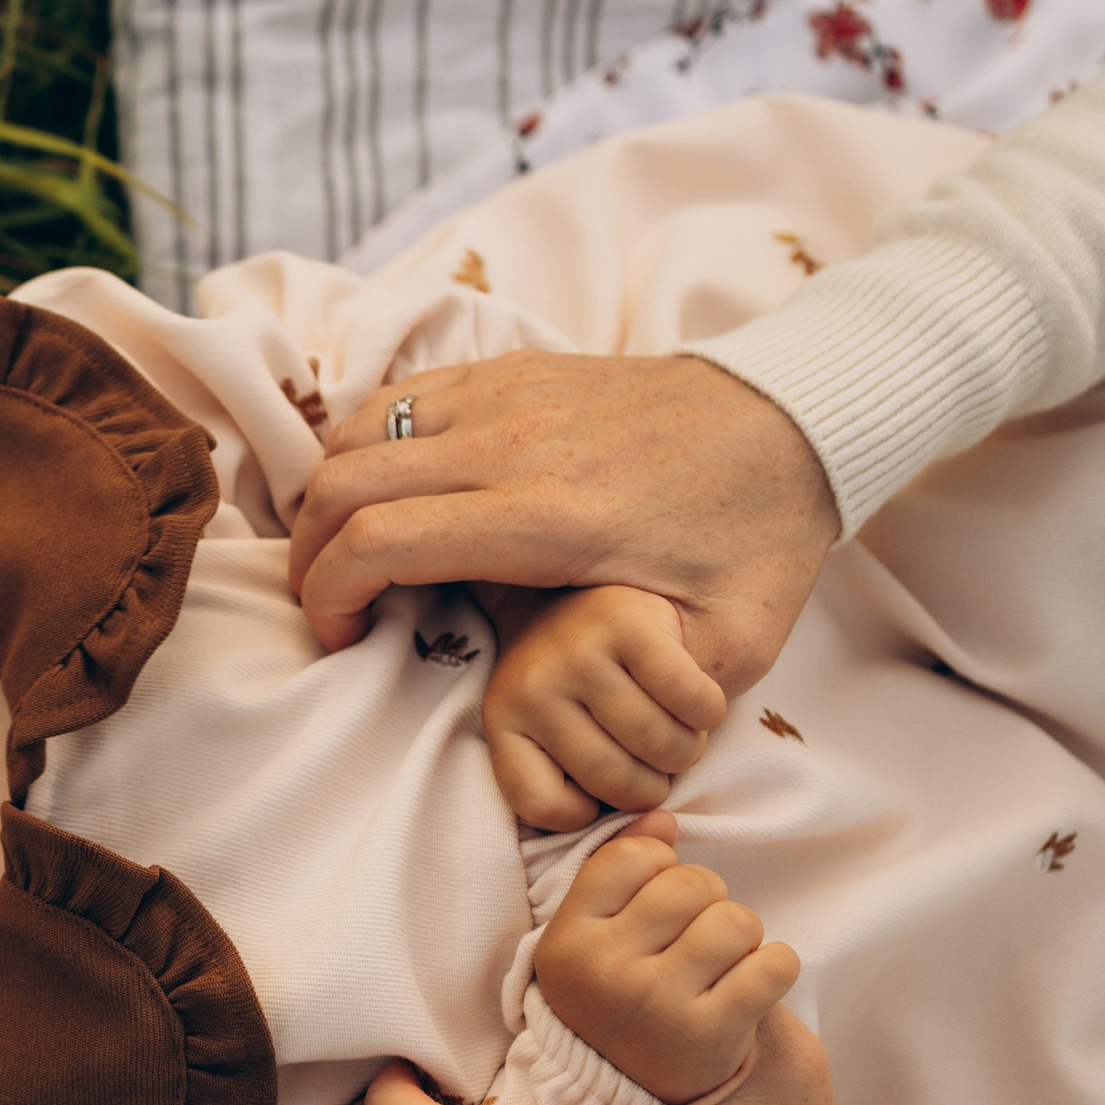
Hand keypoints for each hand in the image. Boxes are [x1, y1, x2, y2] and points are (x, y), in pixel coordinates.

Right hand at [290, 352, 837, 697]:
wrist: (794, 419)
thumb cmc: (759, 534)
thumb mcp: (733, 642)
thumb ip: (656, 695)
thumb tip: (597, 736)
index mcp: (550, 516)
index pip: (379, 540)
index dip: (330, 597)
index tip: (345, 640)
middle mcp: (511, 442)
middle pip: (343, 484)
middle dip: (310, 557)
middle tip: (330, 608)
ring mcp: (505, 392)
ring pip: (355, 432)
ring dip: (329, 498)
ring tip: (349, 555)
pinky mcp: (510, 368)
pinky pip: (394, 398)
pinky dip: (365, 447)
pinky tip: (388, 496)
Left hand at [479, 585, 726, 829]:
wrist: (576, 588)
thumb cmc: (575, 679)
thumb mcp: (549, 729)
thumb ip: (573, 779)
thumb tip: (640, 833)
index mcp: (504, 720)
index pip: (543, 807)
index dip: (582, 815)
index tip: (594, 793)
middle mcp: (532, 686)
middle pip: (614, 782)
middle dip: (651, 787)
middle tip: (655, 764)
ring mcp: (579, 652)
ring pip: (659, 745)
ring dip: (686, 752)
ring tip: (678, 735)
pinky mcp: (628, 622)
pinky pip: (692, 701)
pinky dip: (708, 715)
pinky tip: (698, 706)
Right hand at [536, 812, 797, 1100]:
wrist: (628, 1094)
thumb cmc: (615, 999)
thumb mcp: (593, 936)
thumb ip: (618, 868)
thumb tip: (663, 819)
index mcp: (565, 942)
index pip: (637, 857)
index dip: (660, 872)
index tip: (654, 910)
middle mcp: (603, 973)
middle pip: (692, 883)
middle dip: (707, 902)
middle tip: (694, 940)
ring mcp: (655, 1008)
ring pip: (735, 920)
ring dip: (741, 937)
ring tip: (720, 965)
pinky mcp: (709, 1038)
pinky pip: (774, 965)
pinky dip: (774, 968)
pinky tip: (750, 987)